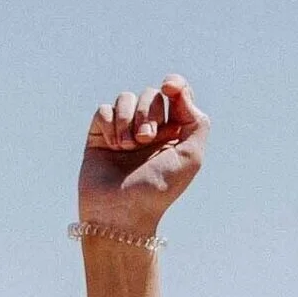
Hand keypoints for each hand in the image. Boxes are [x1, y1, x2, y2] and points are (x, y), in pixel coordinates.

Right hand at [77, 75, 209, 238]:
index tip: (169, 88)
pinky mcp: (100, 133)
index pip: (178, 95)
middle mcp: (151, 129)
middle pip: (152, 94)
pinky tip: (112, 145)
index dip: (175, 85)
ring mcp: (125, 130)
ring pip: (126, 98)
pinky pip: (104, 109)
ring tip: (127, 146)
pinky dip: (109, 123)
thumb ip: (197, 123)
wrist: (121, 212)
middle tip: (147, 139)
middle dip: (149, 112)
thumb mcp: (190, 158)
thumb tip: (181, 93)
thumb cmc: (158, 189)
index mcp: (176, 134)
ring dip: (128, 119)